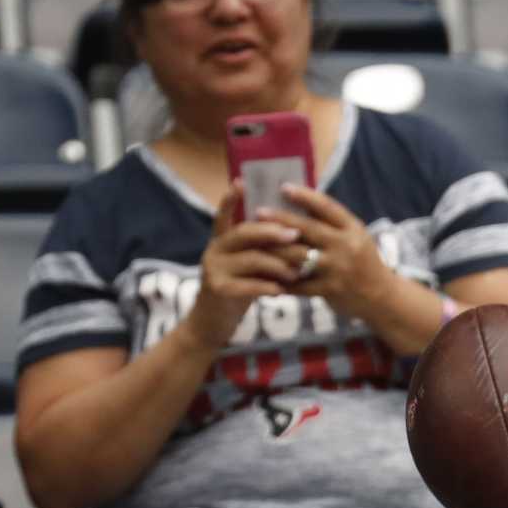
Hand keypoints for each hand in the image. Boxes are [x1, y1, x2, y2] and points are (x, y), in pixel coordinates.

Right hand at [189, 182, 301, 350]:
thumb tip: (290, 234)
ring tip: (296, 272)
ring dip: (278, 264)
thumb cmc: (236, 292)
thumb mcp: (245, 267)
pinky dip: (268, 286)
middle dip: (272, 232)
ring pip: (251, 259)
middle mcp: (214, 251)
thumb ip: (258, 251)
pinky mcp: (218, 290)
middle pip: (244, 233)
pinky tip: (281, 290)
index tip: (241, 182)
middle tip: (295, 234)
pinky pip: (248, 284)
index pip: (224, 216)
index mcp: (220, 241)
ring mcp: (214, 270)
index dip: (230, 199)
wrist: (211, 325)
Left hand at [260, 185, 393, 318]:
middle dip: (281, 219)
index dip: (304, 196)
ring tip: (256, 242)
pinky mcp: (329, 290)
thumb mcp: (355, 237)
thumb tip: (300, 199)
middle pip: (308, 229)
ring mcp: (337, 269)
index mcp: (352, 229)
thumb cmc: (362, 261)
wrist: (381, 297)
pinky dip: (282, 279)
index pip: (327, 207)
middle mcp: (346, 246)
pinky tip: (264, 274)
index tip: (283, 187)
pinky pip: (300, 283)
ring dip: (275, 249)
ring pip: (299, 256)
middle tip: (259, 211)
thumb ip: (331, 222)